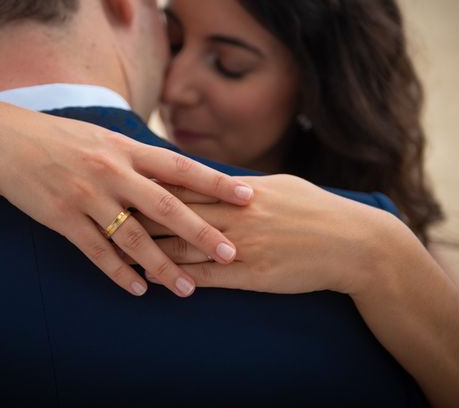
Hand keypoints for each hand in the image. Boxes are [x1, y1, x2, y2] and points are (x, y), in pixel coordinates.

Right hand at [0, 102, 253, 296]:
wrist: (3, 139)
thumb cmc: (60, 138)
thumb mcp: (103, 136)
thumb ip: (137, 156)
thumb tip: (176, 171)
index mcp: (126, 148)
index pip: (180, 167)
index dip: (216, 182)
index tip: (248, 196)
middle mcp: (111, 170)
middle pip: (166, 206)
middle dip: (202, 232)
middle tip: (233, 254)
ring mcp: (86, 194)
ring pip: (133, 237)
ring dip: (162, 265)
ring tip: (188, 289)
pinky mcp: (61, 216)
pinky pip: (95, 251)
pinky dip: (118, 273)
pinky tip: (138, 290)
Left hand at [142, 174, 394, 296]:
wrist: (351, 244)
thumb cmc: (316, 210)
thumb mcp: (280, 186)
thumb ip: (244, 185)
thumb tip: (218, 180)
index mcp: (242, 190)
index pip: (187, 185)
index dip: (152, 184)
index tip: (124, 181)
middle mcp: (237, 215)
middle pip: (176, 213)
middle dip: (138, 212)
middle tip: (107, 209)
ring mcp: (242, 246)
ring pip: (183, 246)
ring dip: (148, 248)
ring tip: (118, 247)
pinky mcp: (250, 275)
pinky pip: (205, 277)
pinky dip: (176, 277)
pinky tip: (155, 278)